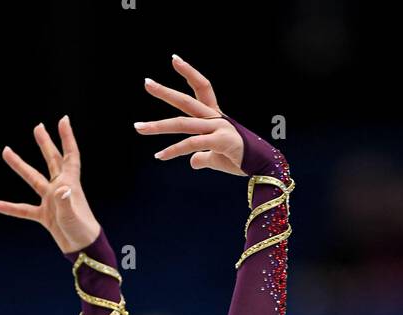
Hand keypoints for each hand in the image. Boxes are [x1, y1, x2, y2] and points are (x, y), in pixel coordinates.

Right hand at [0, 116, 101, 253]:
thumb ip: (65, 201)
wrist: (83, 251)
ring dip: (20, 166)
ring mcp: (51, 201)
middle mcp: (60, 188)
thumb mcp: (72, 215)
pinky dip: (10, 207)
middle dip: (45, 143)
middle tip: (38, 127)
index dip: (67, 137)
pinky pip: (24, 209)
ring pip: (33, 179)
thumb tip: (60, 188)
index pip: (69, 155)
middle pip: (51, 160)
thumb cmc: (82, 232)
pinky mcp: (45, 216)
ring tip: (6, 151)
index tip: (63, 120)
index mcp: (70, 183)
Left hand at [135, 55, 245, 175]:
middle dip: (166, 92)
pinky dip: (174, 150)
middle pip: (186, 101)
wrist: (264, 166)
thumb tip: (192, 161)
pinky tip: (159, 156)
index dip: (189, 72)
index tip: (174, 59)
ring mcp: (218, 129)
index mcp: (215, 116)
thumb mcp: (217, 157)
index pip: (202, 87)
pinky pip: (191, 145)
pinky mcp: (220, 142)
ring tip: (139, 127)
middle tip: (146, 82)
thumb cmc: (241, 159)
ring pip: (183, 124)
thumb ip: (202, 156)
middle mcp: (215, 118)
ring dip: (158, 126)